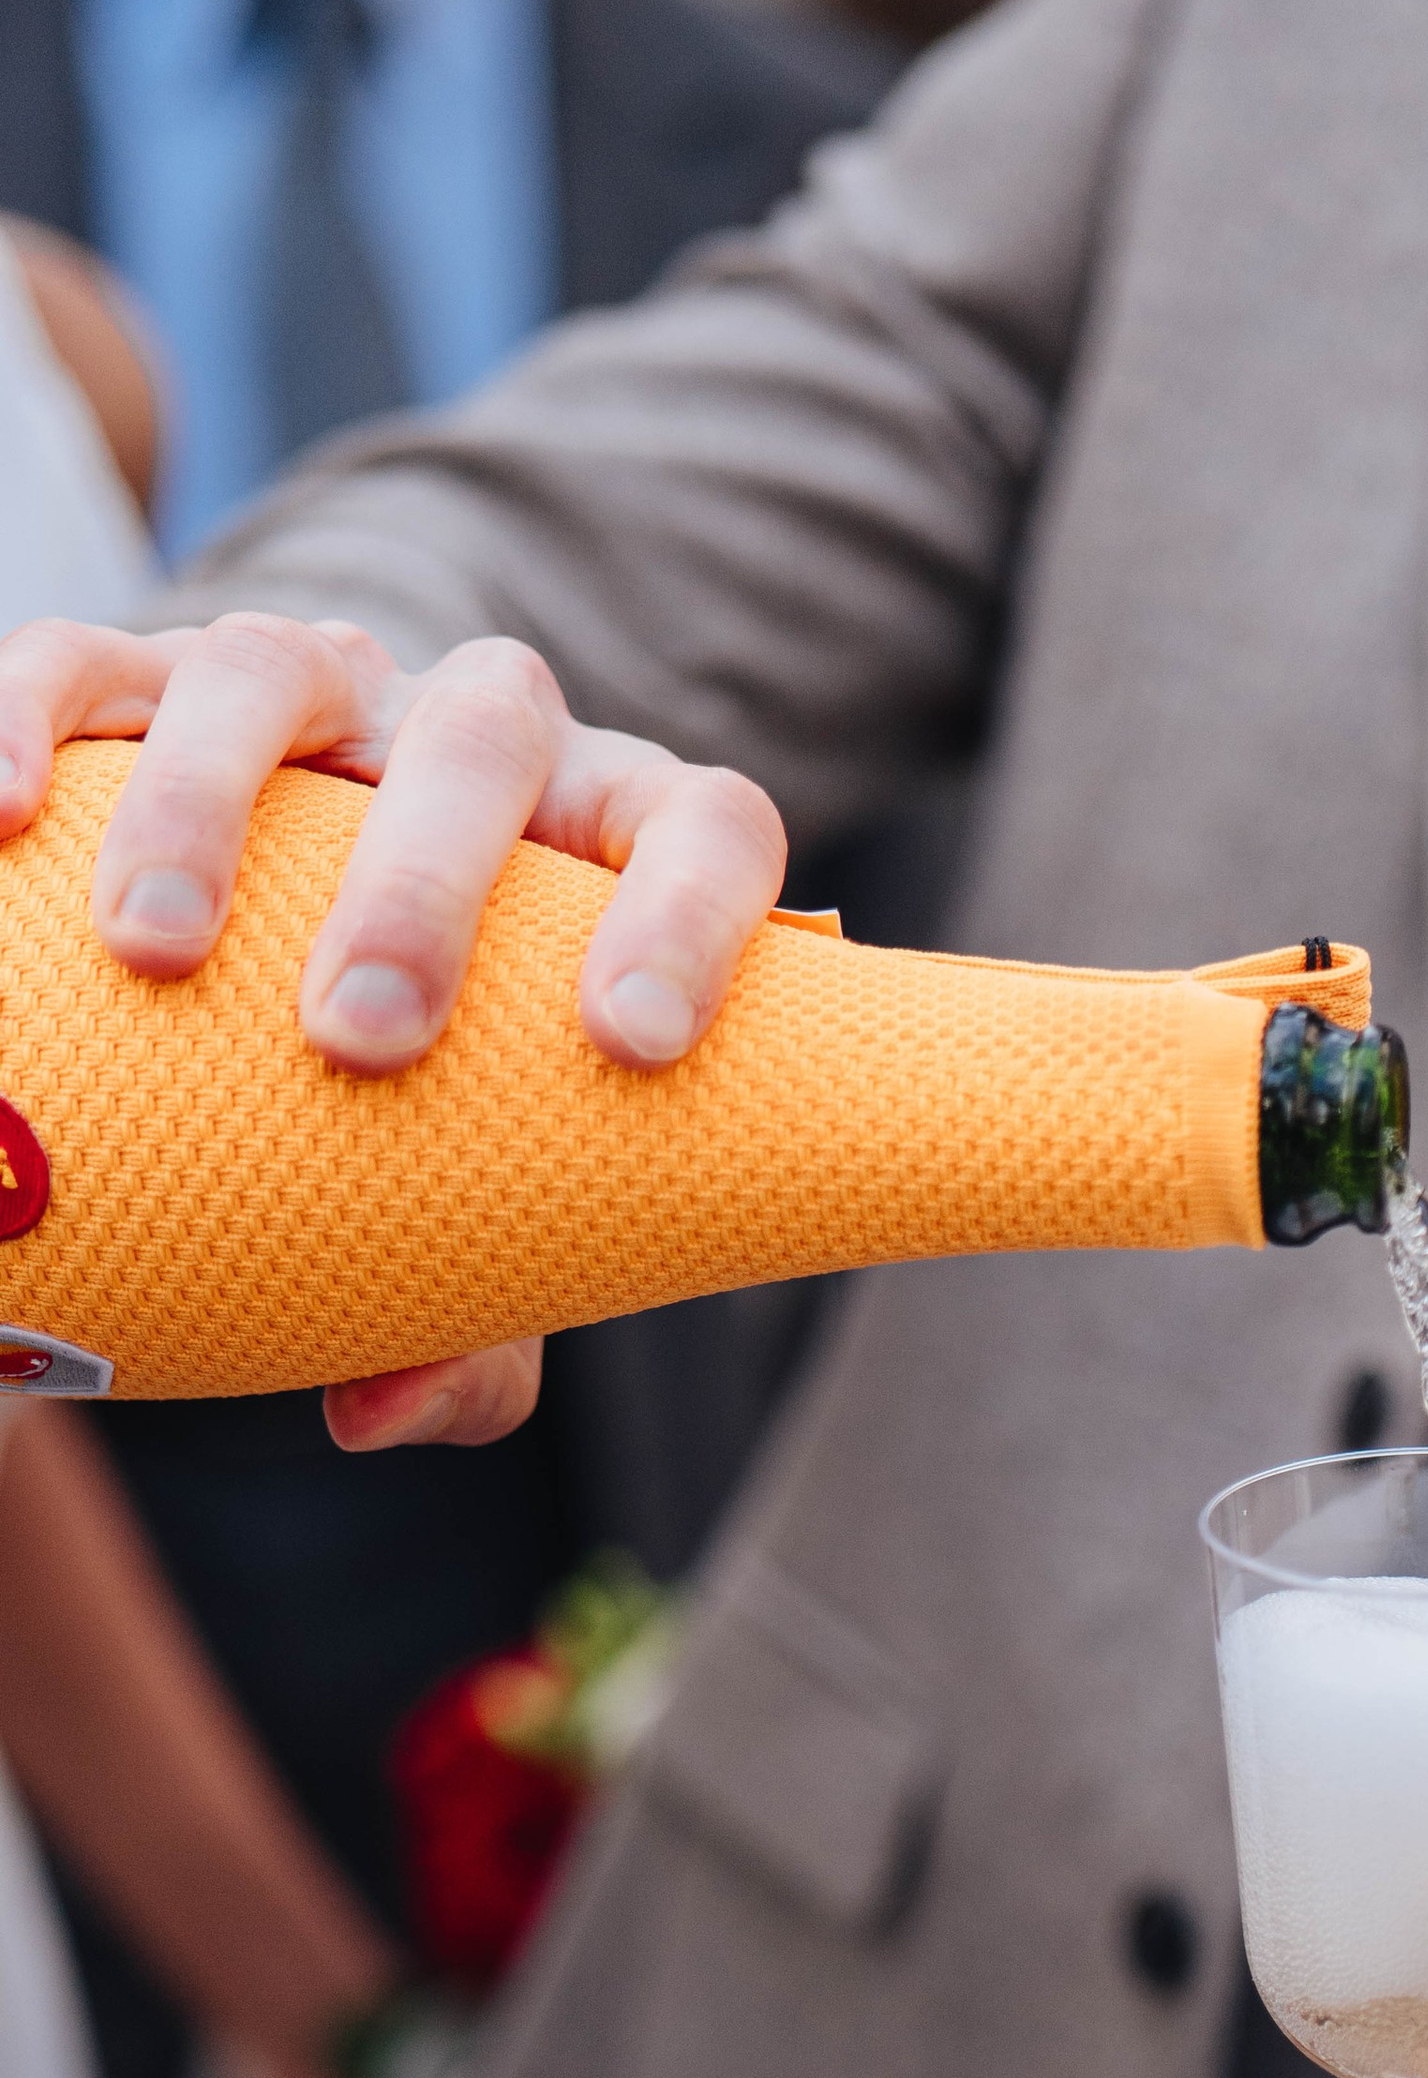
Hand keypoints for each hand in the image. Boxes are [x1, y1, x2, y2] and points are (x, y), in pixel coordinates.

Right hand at [0, 611, 787, 1445]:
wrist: (282, 961)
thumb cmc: (424, 1108)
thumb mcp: (467, 1208)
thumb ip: (467, 1321)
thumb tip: (383, 1414)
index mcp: (607, 844)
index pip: (707, 828)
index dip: (696, 913)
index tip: (634, 1042)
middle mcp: (478, 739)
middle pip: (485, 739)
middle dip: (428, 883)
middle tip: (361, 1040)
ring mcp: (315, 692)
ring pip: (280, 671)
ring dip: (213, 799)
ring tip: (157, 950)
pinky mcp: (147, 676)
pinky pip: (88, 664)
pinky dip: (34, 718)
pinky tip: (1, 818)